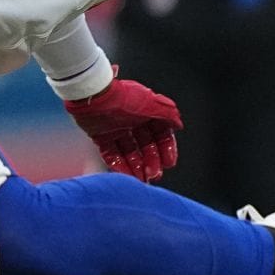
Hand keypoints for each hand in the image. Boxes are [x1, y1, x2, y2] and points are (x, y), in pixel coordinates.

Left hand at [64, 75, 182, 180]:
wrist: (95, 95)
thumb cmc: (124, 97)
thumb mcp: (153, 104)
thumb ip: (169, 114)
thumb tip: (179, 125)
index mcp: (147, 113)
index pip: (161, 135)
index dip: (166, 149)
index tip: (169, 163)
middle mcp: (133, 122)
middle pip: (146, 146)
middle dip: (152, 161)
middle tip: (155, 174)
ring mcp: (117, 130)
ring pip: (130, 152)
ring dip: (137, 166)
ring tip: (142, 178)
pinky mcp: (101, 137)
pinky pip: (112, 154)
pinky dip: (119, 164)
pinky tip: (127, 174)